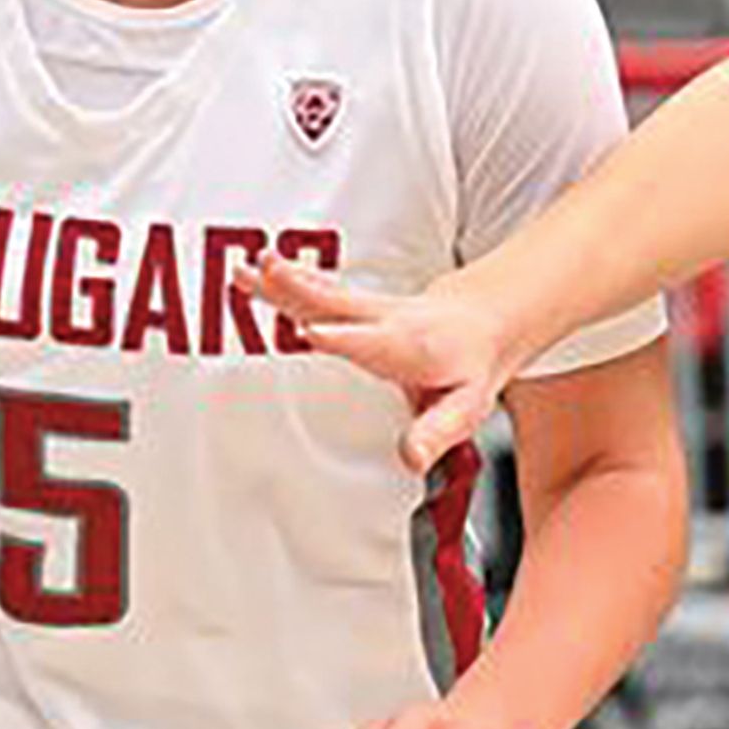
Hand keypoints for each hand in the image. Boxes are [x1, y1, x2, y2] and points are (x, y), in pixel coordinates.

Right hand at [240, 258, 521, 472]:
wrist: (481, 322)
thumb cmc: (469, 367)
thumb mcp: (466, 406)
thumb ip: (436, 432)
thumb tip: (409, 459)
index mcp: (410, 348)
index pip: (371, 344)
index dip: (341, 339)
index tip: (310, 334)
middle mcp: (385, 321)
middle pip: (337, 305)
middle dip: (299, 290)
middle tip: (266, 273)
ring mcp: (369, 309)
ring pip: (322, 294)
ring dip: (283, 281)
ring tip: (247, 269)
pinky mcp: (357, 305)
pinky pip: (320, 291)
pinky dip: (288, 280)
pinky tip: (259, 272)